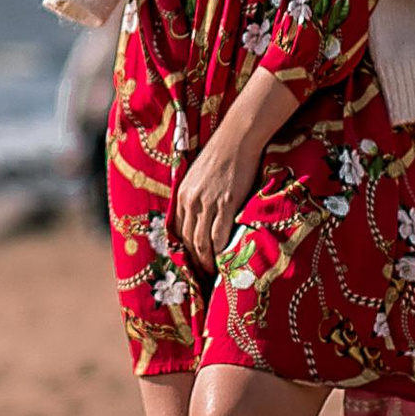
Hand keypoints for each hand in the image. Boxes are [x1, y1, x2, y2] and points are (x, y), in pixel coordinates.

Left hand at [175, 127, 260, 271]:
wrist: (236, 139)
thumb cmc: (221, 157)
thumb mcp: (198, 177)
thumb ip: (196, 197)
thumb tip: (200, 217)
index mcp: (182, 196)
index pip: (178, 231)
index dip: (184, 250)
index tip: (191, 264)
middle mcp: (190, 201)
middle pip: (188, 240)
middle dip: (194, 261)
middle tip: (202, 277)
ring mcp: (208, 203)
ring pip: (201, 241)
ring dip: (206, 261)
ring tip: (213, 275)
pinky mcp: (226, 203)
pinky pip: (219, 235)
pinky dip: (220, 252)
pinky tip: (224, 262)